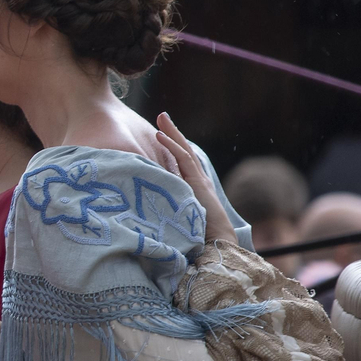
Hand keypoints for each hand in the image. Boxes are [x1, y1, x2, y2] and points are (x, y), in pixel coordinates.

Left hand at [155, 112, 234, 243]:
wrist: (215, 244)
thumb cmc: (195, 238)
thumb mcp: (177, 217)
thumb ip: (168, 208)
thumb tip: (146, 209)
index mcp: (193, 187)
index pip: (181, 162)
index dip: (172, 147)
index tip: (161, 135)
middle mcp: (197, 180)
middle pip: (183, 151)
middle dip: (173, 133)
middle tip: (162, 116)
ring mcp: (198, 180)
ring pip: (184, 150)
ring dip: (171, 132)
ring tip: (161, 118)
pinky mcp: (196, 182)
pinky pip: (182, 159)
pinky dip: (171, 146)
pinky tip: (159, 135)